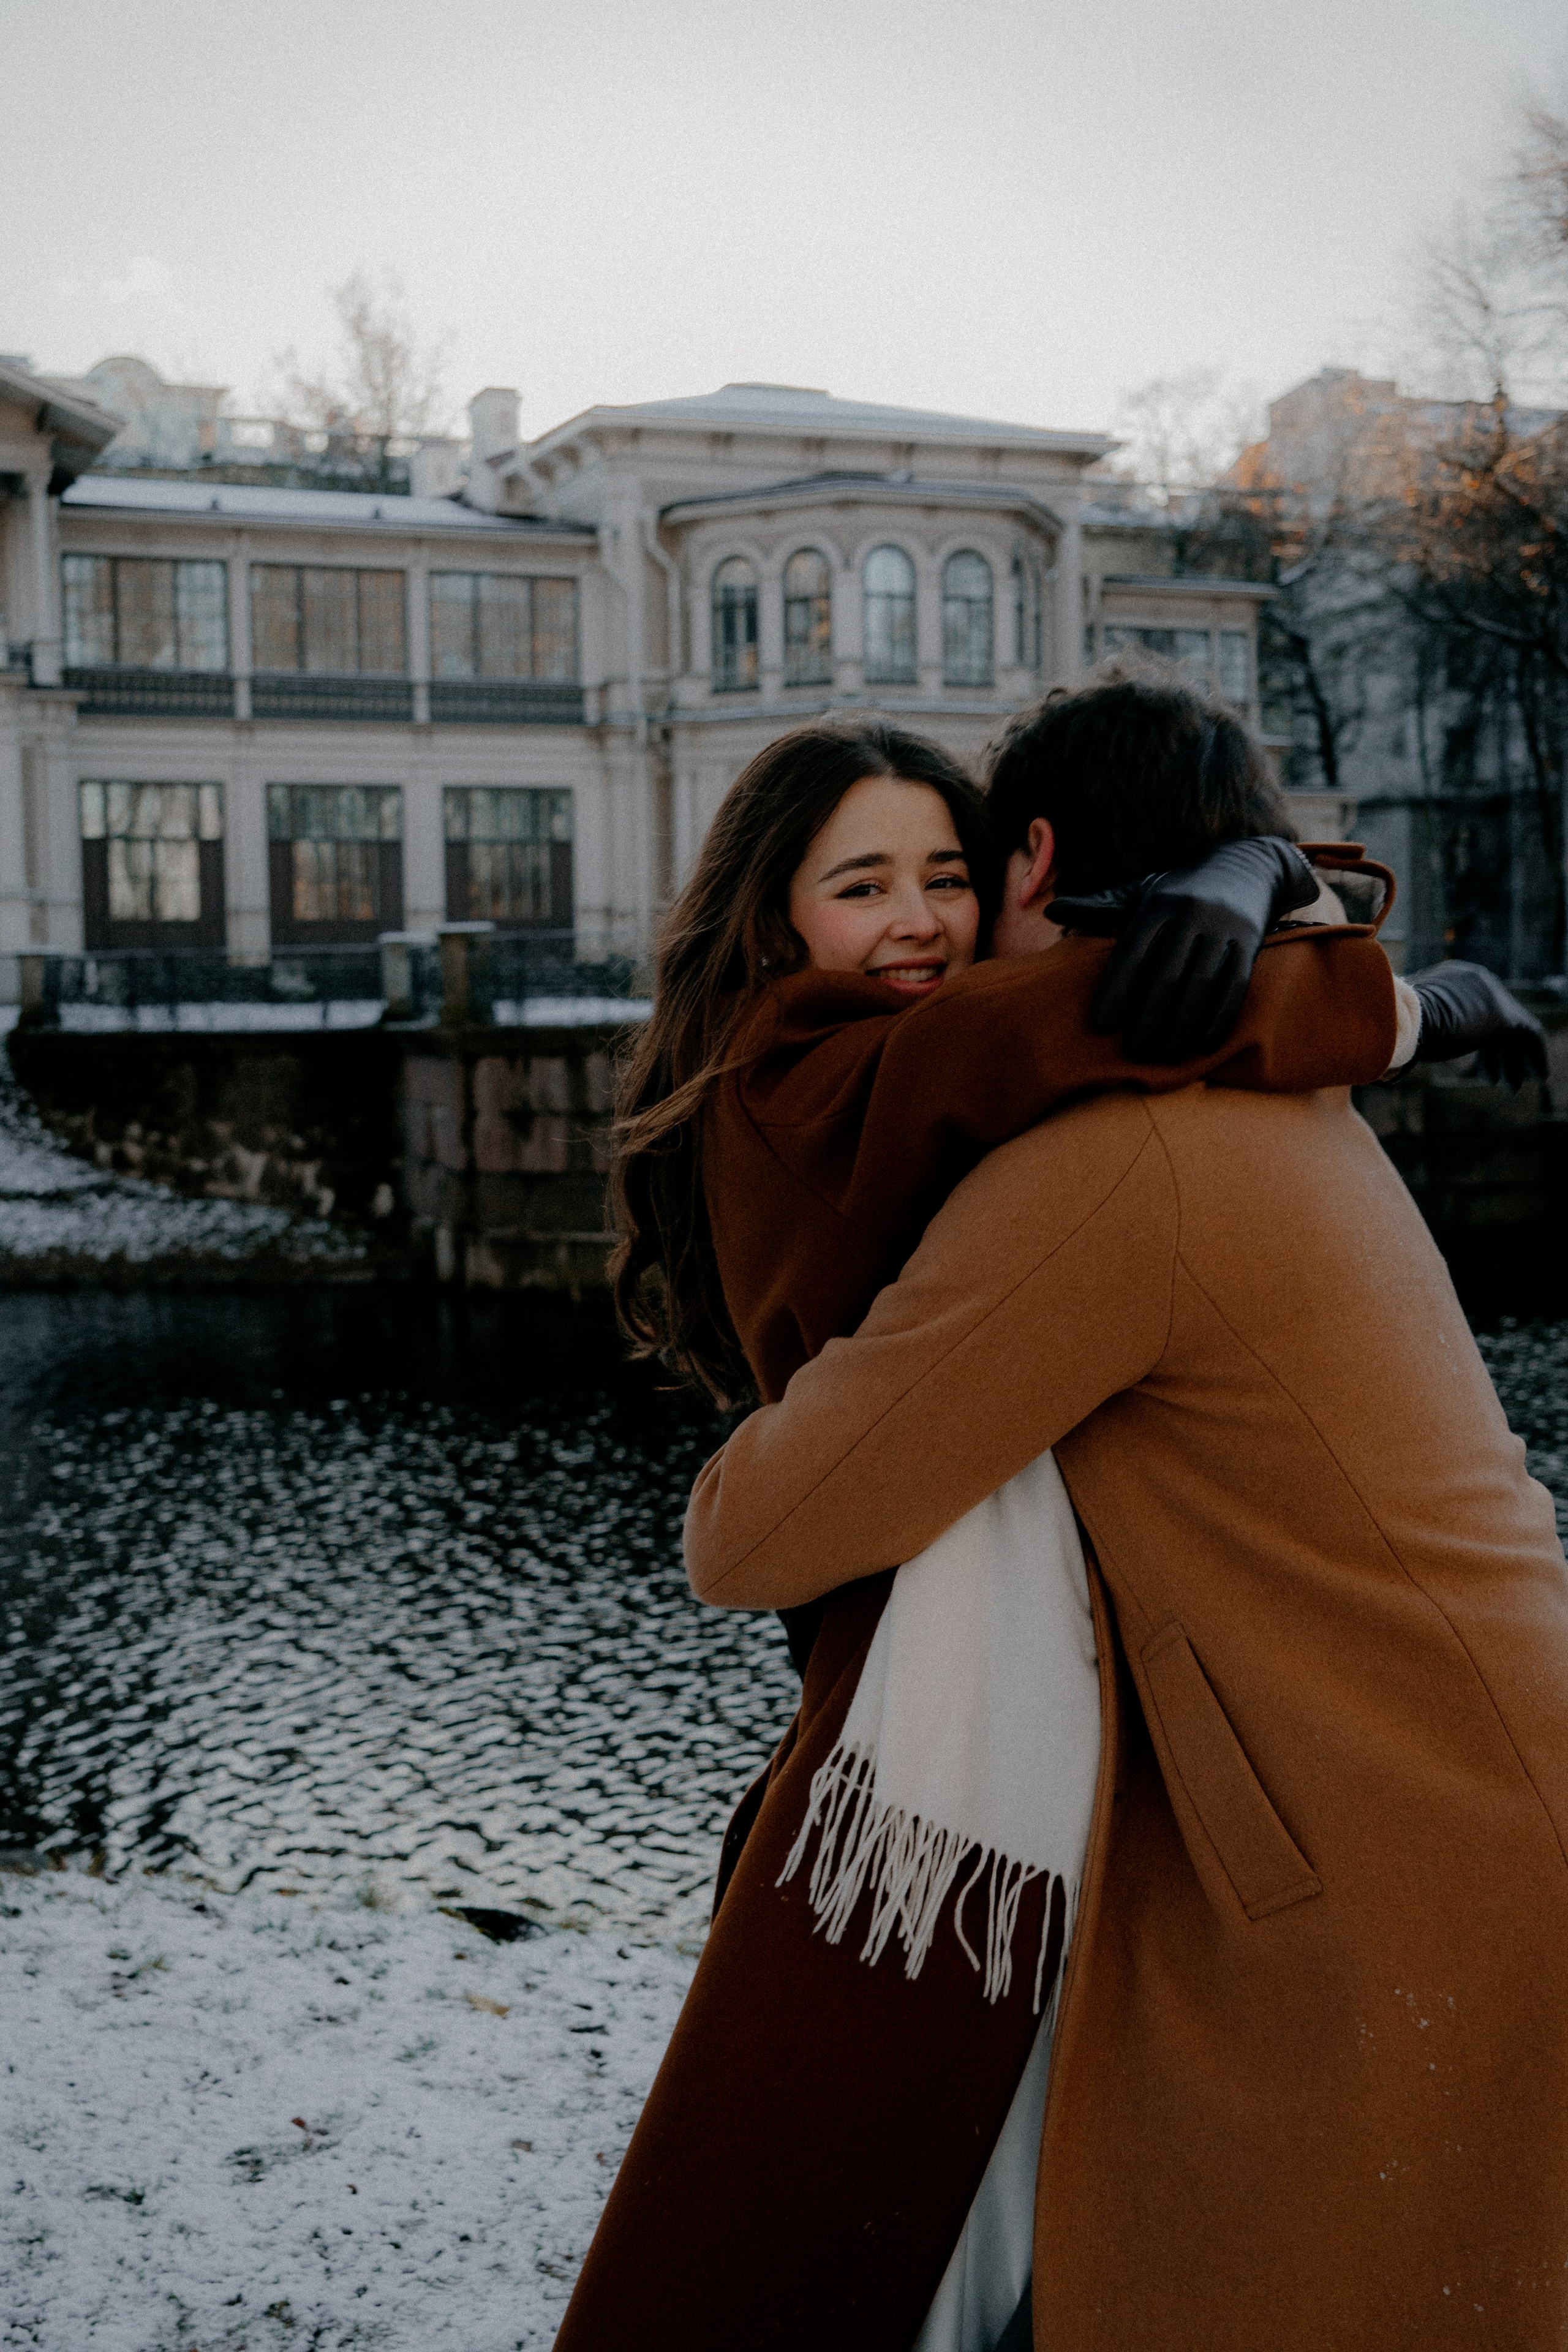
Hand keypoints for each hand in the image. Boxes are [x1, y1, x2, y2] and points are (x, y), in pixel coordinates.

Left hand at [1049, 837, 1320, 1063]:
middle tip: (1134, 1054)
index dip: (1116, 991)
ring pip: (1201, 985)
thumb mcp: (1140, 892)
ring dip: (1182, 1026)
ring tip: (1165, 1057)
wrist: (1245, 868)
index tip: (1102, 1026)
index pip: (1132, 953)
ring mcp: (1224, 927)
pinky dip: (1218, 1019)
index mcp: (1158, 904)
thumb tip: (1051, 910)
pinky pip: (1235, 987)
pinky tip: (1203, 1046)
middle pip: (1166, 975)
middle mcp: (1191, 913)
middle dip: (1148, 1019)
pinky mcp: (1250, 942)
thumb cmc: (1178, 892)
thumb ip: (1100, 907)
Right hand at [1408, 962, 1548, 1090]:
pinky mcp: (1502, 1016)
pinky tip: (1539, 1076)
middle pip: (1495, 1017)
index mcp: (1451, 977)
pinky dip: (1535, 1056)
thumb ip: (1412, 1028)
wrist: (1397, 1019)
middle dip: (1495, 1050)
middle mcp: (1475, 979)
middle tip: (1493, 1077)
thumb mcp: (1402, 1023)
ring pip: (1513, 1029)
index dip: (1475, 1036)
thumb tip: (1397, 1054)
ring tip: (1511, 1085)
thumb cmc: (1389, 1025)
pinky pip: (1530, 1035)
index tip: (1473, 1062)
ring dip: (1511, 1059)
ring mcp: (1492, 995)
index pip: (1473, 1006)